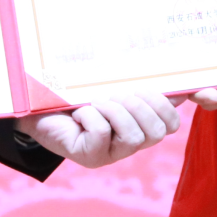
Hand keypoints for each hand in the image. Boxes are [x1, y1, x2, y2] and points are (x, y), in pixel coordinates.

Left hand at [15, 92, 181, 168]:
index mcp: (140, 123)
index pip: (172, 123)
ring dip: (115, 111)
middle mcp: (130, 143)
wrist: (38, 107)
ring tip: (97, 103)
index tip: (177, 90)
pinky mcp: (92, 157)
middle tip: (117, 94)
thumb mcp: (110, 81)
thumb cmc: (76, 92)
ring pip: (135, 137)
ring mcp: (112, 153)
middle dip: (140, 105)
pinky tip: (81, 113)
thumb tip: (179, 59)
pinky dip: (93, 117)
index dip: (174, 107)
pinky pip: (104, 135)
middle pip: (159, 131)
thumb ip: (139, 78)